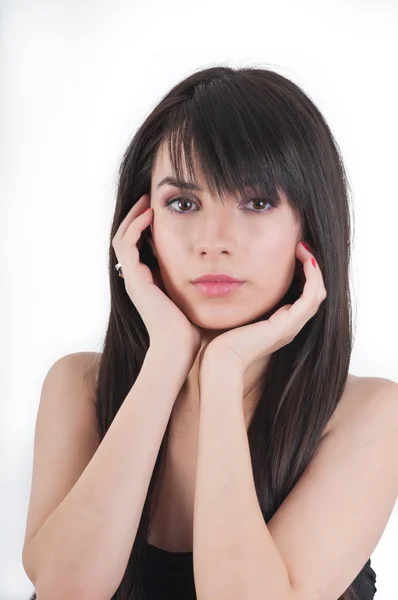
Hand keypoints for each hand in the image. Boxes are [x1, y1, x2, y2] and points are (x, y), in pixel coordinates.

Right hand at [112, 194, 201, 364]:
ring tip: (148, 200)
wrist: (179, 349)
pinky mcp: (133, 279)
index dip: (147, 227)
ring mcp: (132, 279)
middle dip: (137, 217)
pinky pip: (126, 244)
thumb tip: (218, 268)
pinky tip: (151, 214)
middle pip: (128, 239)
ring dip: (134, 216)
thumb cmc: (191, 330)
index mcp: (148, 282)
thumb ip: (198, 283)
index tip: (163, 211)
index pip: (140, 247)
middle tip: (151, 198)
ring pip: (122, 238)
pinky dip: (135, 226)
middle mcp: (136, 279)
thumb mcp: (194, 298)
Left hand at [200, 241, 326, 374]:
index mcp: (280, 324)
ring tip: (303, 248)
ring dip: (313, 268)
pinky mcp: (288, 325)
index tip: (293, 251)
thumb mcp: (237, 314)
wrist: (221, 360)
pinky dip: (313, 277)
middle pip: (314, 292)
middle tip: (302, 246)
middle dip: (310, 267)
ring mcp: (291, 327)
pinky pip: (311, 297)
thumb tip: (233, 278)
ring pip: (317, 293)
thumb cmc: (222, 340)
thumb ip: (243, 300)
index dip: (302, 272)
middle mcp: (290, 326)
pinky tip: (306, 260)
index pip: (302, 295)